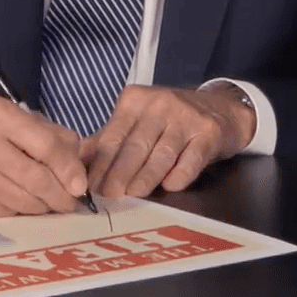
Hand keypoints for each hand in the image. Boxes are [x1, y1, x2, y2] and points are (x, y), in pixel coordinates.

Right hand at [0, 96, 89, 216]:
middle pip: (35, 177)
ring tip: (49, 205)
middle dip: (60, 196)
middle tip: (71, 203)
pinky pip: (3, 212)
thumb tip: (81, 156)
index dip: (67, 168)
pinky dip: (19, 213)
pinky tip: (22, 207)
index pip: (44, 144)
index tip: (80, 185)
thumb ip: (47, 133)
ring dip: (42, 208)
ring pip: (21, 200)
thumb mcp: (8, 118)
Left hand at [83, 84, 254, 197]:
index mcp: (134, 100)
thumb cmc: (169, 120)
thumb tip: (76, 160)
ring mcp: (185, 117)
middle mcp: (159, 104)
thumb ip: (108, 139)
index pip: (113, 135)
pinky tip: (169, 186)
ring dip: (145, 176)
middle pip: (135, 144)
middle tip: (107, 196)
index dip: (99, 163)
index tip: (88, 186)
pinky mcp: (208, 132)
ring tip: (133, 195)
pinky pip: (191, 158)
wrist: (220, 109)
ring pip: (161, 152)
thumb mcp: (137, 121)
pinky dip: (180, 173)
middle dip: (119, 172)